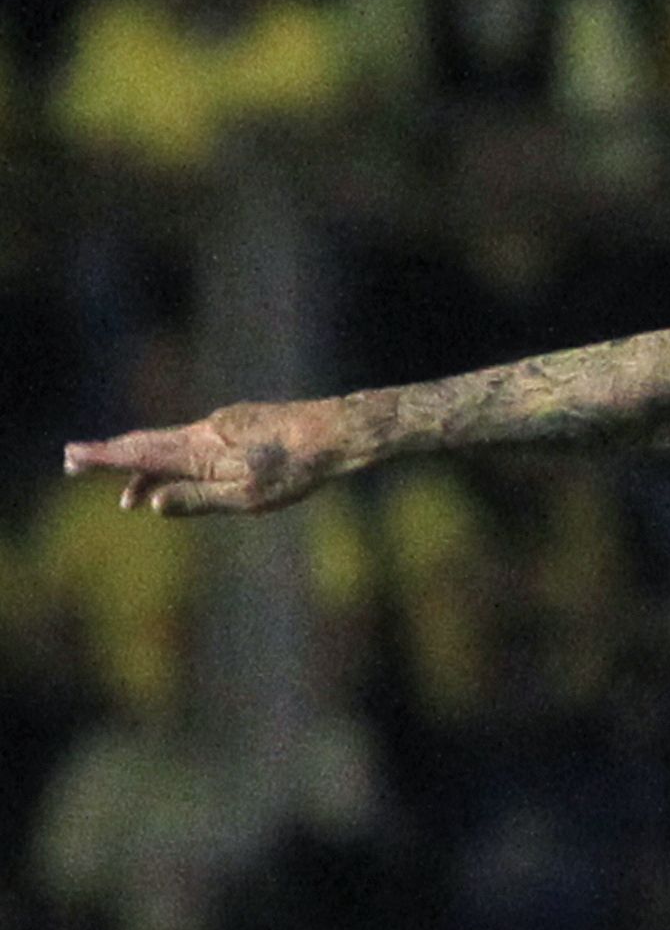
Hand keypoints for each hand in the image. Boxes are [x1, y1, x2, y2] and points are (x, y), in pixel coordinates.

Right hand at [64, 399, 355, 515]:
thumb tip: (152, 504)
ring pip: (173, 446)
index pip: (140, 454)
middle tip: (74, 463)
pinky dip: (176, 462)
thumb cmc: (297, 470)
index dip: (103, 457)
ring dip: (147, 470)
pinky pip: (196, 444)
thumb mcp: (247, 497)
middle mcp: (204, 431)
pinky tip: (180, 478)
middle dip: (111, 457)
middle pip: (148, 445)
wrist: (338, 433)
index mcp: (200, 449)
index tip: (71, 456)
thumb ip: (198, 499)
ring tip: (129, 498)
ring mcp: (223, 426)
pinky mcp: (241, 425)